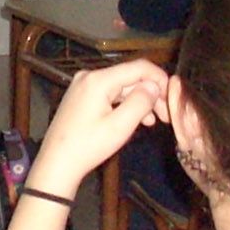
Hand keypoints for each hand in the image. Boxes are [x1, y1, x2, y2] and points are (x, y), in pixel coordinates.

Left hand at [30, 59, 169, 195]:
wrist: (57, 162)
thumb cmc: (88, 146)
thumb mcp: (120, 126)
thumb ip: (140, 102)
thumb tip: (154, 85)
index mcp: (98, 80)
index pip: (139, 67)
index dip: (160, 79)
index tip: (172, 99)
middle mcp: (89, 76)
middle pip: (130, 77)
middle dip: (151, 94)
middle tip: (166, 116)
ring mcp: (83, 85)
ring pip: (121, 86)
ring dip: (140, 100)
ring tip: (154, 121)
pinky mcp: (81, 96)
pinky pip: (110, 93)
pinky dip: (125, 104)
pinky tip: (137, 119)